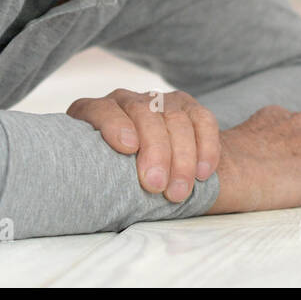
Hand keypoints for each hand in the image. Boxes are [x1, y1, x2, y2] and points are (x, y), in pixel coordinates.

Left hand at [67, 88, 219, 203]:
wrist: (144, 166)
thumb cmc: (110, 175)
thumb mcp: (94, 173)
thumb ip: (95, 175)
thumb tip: (97, 198)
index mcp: (95, 112)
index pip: (102, 110)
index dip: (114, 125)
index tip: (127, 148)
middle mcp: (127, 101)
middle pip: (145, 115)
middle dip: (155, 151)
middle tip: (156, 185)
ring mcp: (161, 101)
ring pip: (176, 119)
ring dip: (181, 158)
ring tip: (178, 192)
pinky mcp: (189, 107)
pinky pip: (203, 120)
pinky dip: (206, 147)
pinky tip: (203, 173)